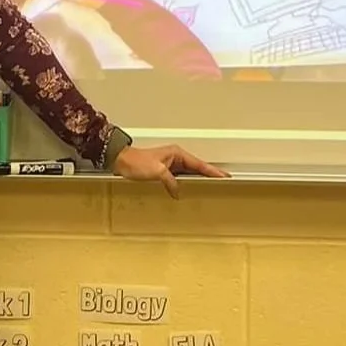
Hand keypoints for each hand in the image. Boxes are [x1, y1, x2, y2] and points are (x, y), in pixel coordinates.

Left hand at [113, 142, 228, 196]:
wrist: (121, 162)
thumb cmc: (137, 162)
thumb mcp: (157, 172)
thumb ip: (171, 181)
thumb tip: (179, 192)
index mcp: (177, 153)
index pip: (199, 164)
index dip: (212, 171)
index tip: (224, 176)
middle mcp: (176, 157)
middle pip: (197, 168)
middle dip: (209, 174)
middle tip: (223, 182)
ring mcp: (170, 164)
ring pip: (189, 173)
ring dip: (199, 179)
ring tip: (211, 187)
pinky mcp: (164, 171)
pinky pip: (180, 178)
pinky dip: (186, 184)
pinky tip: (189, 191)